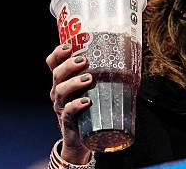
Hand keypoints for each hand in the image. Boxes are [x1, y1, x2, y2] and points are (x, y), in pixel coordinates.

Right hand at [46, 43, 92, 163]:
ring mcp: (61, 106)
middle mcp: (59, 91)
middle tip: (83, 61)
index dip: (57, 53)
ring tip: (88, 79)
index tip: (68, 46)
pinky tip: (86, 101)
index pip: (53, 63)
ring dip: (74, 82)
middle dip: (69, 65)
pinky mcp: (67, 121)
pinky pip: (68, 112)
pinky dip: (76, 105)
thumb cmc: (90, 108)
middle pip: (57, 74)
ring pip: (61, 91)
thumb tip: (131, 57)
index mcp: (64, 80)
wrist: (82, 138)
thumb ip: (104, 74)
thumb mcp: (93, 89)